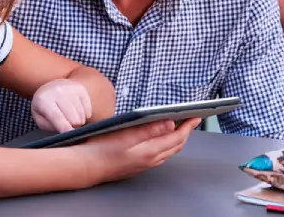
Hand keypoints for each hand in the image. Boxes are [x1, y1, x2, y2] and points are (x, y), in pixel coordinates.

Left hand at [31, 79, 92, 131]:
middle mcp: (57, 91)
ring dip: (79, 121)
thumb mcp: (40, 119)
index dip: (64, 126)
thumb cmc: (44, 109)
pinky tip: (78, 114)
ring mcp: (70, 88)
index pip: (56, 116)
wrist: (49, 89)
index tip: (71, 133)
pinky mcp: (80, 88)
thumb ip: (50, 126)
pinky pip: (87, 107)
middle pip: (72, 115)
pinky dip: (85, 114)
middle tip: (70, 128)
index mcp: (43, 100)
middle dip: (73, 126)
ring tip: (72, 120)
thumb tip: (66, 131)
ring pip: (81, 112)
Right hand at [77, 118, 201, 184]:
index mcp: (149, 151)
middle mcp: (150, 160)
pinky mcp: (137, 165)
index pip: (177, 138)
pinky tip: (161, 139)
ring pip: (168, 151)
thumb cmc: (102, 149)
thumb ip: (149, 130)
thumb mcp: (126, 134)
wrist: (87, 166)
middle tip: (191, 119)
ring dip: (177, 139)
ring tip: (180, 127)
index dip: (189, 126)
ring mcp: (144, 164)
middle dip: (186, 132)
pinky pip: (159, 155)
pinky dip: (166, 145)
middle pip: (176, 145)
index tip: (196, 116)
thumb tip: (170, 124)